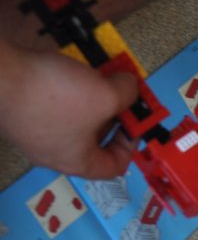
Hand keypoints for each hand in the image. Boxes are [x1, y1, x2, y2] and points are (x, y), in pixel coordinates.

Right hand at [0, 44, 138, 177]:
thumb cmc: (53, 96)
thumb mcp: (106, 96)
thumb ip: (128, 94)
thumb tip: (130, 87)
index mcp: (77, 162)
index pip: (114, 167)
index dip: (131, 145)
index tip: (135, 122)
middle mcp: (53, 153)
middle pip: (94, 141)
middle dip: (111, 116)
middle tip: (120, 94)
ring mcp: (32, 132)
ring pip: (73, 121)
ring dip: (89, 99)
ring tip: (98, 78)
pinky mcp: (19, 111)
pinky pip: (52, 106)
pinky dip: (66, 91)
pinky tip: (71, 72)